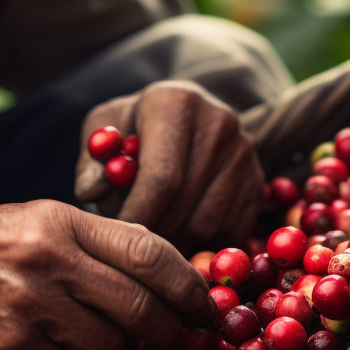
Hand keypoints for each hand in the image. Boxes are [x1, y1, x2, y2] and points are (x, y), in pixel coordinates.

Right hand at [0, 201, 211, 349]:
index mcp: (61, 221)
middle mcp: (48, 260)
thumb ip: (98, 240)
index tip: (206, 305)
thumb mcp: (39, 218)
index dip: (189, 284)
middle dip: (167, 330)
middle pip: (138, 307)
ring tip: (87, 335)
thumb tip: (167, 270)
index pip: (148, 251)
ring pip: (107, 348)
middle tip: (174, 337)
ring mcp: (28, 308)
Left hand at [75, 81, 264, 252]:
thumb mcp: (103, 132)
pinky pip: (229, 232)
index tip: (116, 236)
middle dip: (153, 234)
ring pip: (208, 223)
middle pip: (185, 202)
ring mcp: (244, 153)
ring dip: (176, 244)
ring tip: (151, 241)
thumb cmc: (132, 129)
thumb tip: (92, 191)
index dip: (136, 214)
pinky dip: (202, 246)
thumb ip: (91, 162)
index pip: (162, 176)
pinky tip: (177, 238)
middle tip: (130, 247)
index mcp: (175, 102)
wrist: (180, 120)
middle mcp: (218, 122)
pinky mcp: (257, 181)